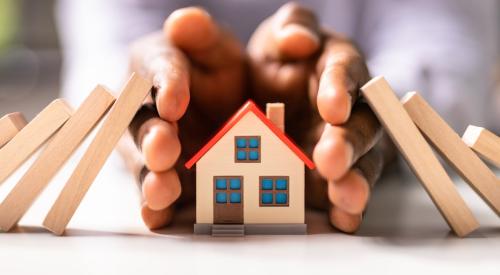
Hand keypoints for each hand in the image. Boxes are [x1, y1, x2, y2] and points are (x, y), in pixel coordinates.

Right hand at [125, 7, 246, 228]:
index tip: (175, 100)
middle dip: (152, 137)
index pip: (157, 68)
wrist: (223, 105)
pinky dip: (154, 208)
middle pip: (141, 123)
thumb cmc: (214, 70)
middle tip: (164, 147)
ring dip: (150, 177)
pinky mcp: (163, 179)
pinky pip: (154, 196)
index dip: (165, 84)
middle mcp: (144, 109)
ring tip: (162, 188)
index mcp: (155, 67)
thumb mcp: (215, 48)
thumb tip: (184, 22)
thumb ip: (202, 35)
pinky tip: (159, 217)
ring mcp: (151, 148)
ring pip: (143, 163)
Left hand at [247, 3, 389, 232]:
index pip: (345, 73)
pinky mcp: (336, 176)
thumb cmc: (281, 62)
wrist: (268, 94)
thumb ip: (291, 29)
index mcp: (338, 68)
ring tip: (344, 196)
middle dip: (349, 142)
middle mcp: (352, 109)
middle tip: (331, 158)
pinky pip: (347, 192)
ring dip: (356, 180)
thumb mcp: (277, 39)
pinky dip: (348, 207)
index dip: (340, 89)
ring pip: (363, 162)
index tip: (332, 107)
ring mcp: (348, 145)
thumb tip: (299, 39)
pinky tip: (343, 219)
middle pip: (362, 125)